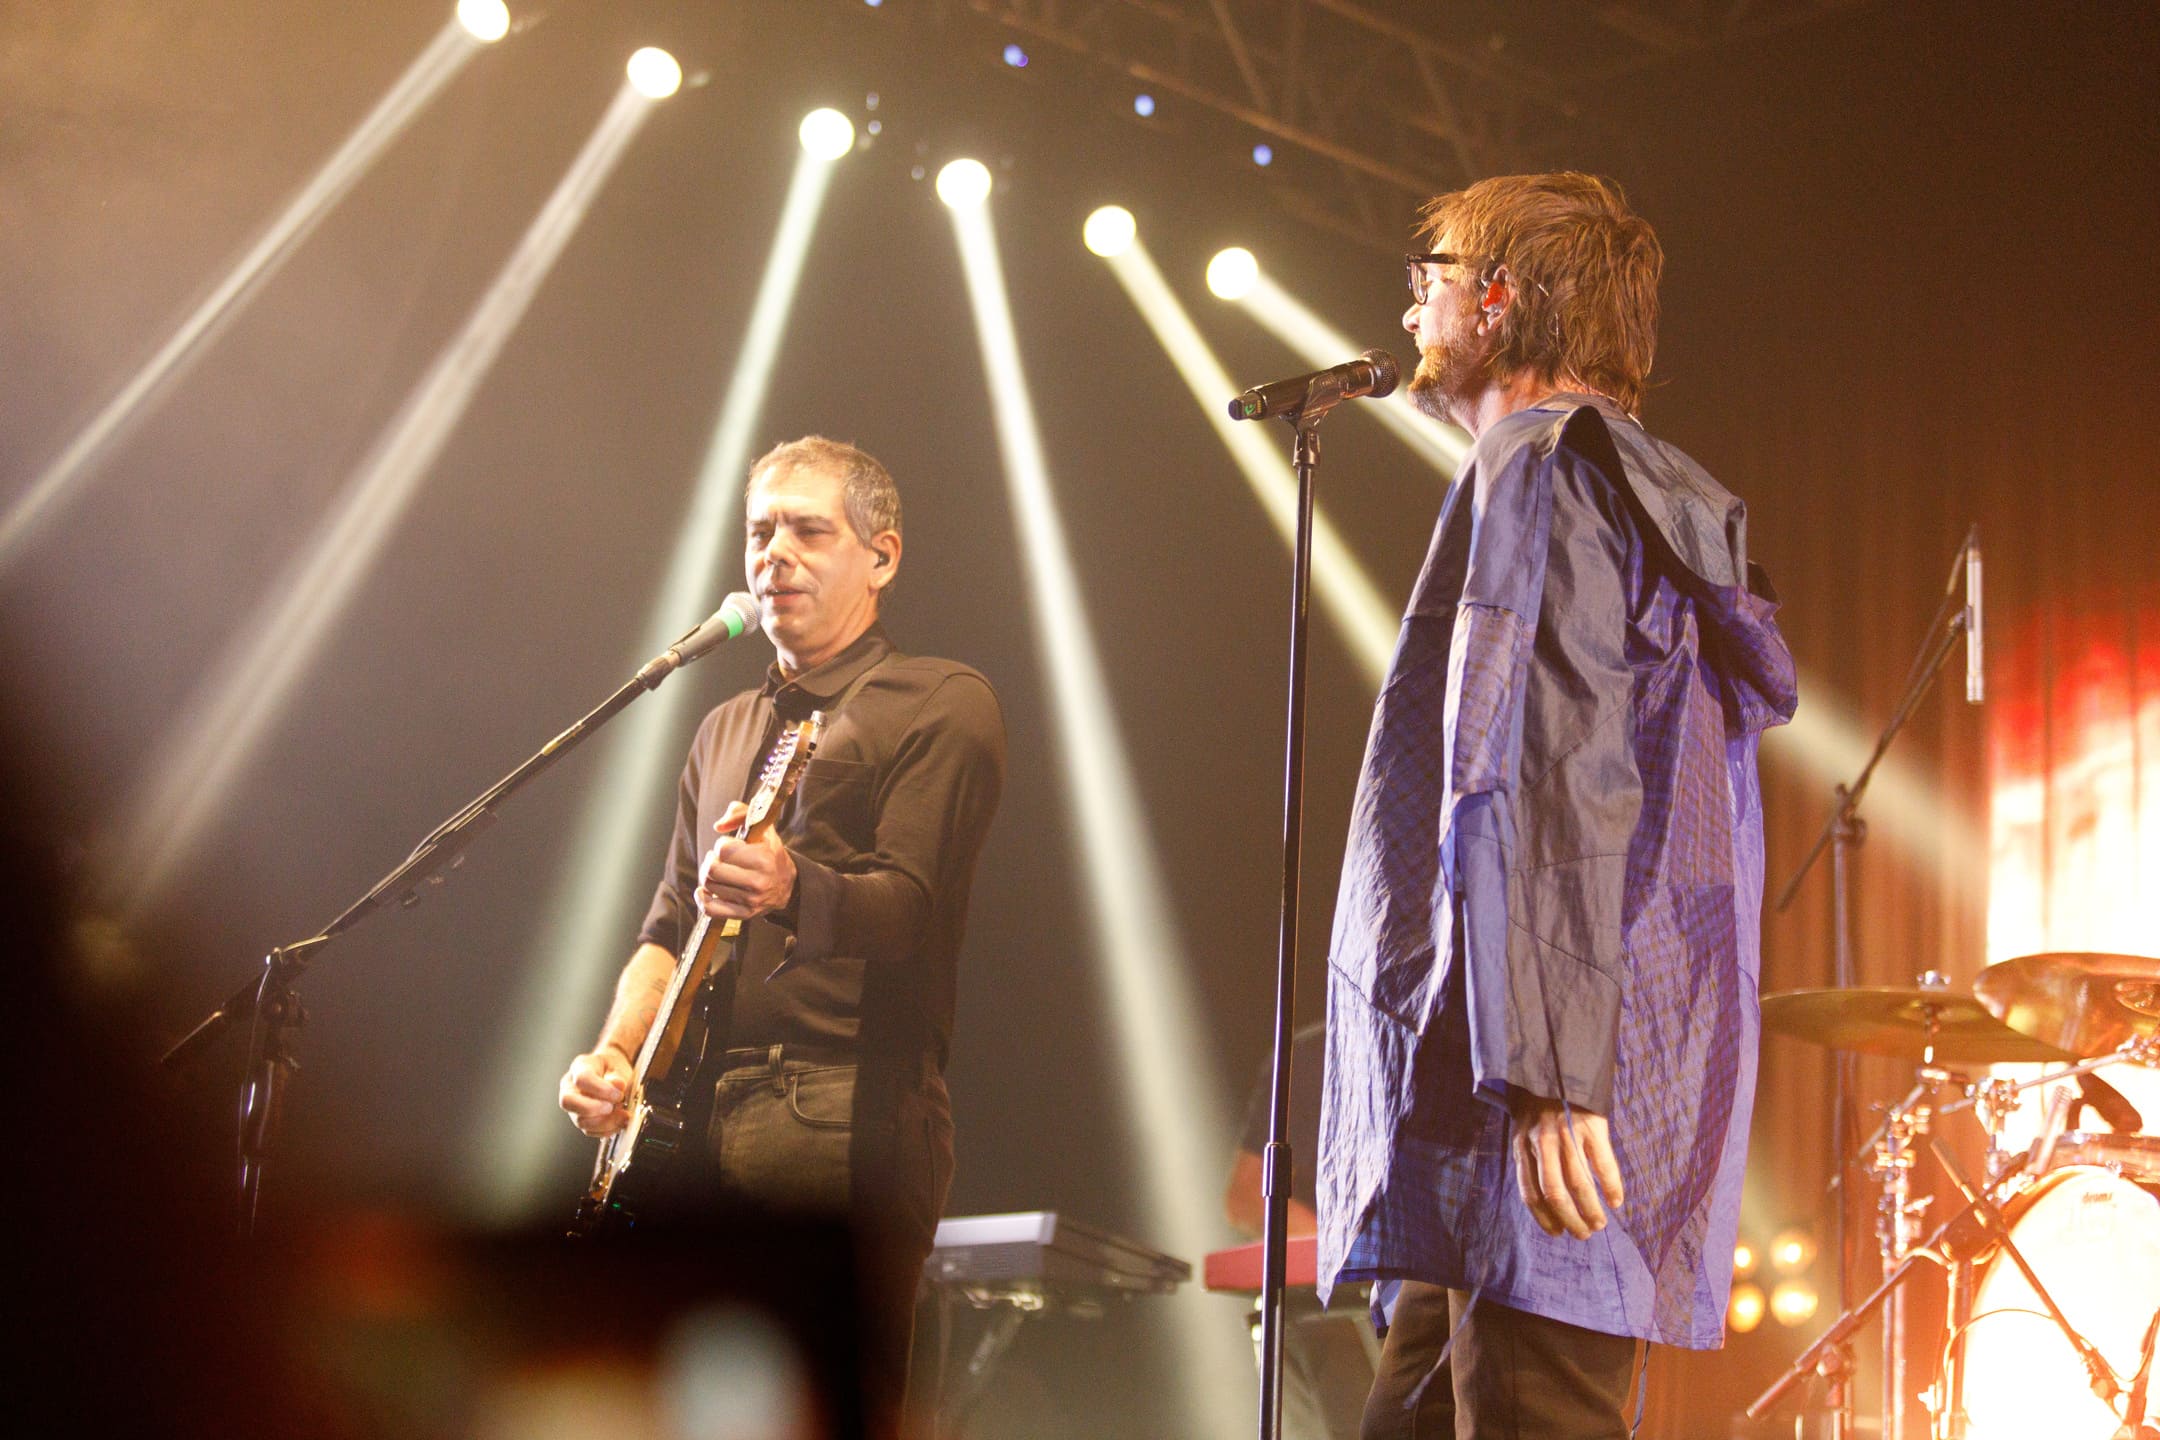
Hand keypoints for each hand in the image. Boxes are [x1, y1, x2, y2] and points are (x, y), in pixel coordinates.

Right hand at [559, 1046, 633, 1136]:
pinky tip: (620, 1123)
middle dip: (593, 1108)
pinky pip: (589, 1131)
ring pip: (580, 1120)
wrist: (612, 1073)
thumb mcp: (618, 1066)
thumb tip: (618, 1085)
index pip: (582, 1079)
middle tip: (612, 1107)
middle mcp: (570, 1087)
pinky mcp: (581, 1120)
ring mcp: (573, 1106)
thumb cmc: (613, 1068)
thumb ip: (617, 1076)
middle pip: (568, 1101)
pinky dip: (607, 1130)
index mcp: (579, 1067)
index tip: (618, 1094)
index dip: (600, 1089)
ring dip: (604, 1122)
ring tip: (623, 1115)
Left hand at [695, 800, 796, 920]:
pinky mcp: (743, 914)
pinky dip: (702, 899)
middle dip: (711, 860)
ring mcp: (750, 900)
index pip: (723, 849)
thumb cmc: (769, 852)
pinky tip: (706, 890)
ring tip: (718, 872)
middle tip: (719, 859)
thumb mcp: (762, 827)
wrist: (787, 884)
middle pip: (712, 869)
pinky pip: (711, 909)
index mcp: (763, 859)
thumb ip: (740, 813)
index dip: (722, 844)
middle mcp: (757, 882)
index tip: (730, 846)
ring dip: (708, 876)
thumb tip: (718, 825)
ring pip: (709, 886)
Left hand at [1507, 1092, 1624, 1238]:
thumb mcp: (1525, 1131)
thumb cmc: (1540, 1107)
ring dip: (1591, 1209)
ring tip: (1599, 1224)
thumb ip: (1532, 1161)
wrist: (1556, 1067)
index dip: (1543, 1218)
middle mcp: (1543, 1142)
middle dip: (1570, 1220)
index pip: (1530, 1192)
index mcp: (1523, 1145)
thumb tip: (1548, 1205)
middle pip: (1555, 1193)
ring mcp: (1568, 1133)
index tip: (1557, 1233)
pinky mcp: (1592, 1125)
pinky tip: (1616, 1200)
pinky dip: (1611, 1186)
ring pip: (1580, 1183)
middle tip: (1583, 1234)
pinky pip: (1603, 1164)